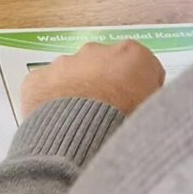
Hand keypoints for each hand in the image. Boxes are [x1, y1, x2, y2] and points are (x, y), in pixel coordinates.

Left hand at [18, 39, 164, 118]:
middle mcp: (97, 51)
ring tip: (80, 126)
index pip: (140, 68)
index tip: (134, 107)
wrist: (81, 142)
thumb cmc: (125, 129)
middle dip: (104, 86)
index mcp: (133, 56)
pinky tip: (57, 126)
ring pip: (72, 75)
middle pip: (103, 66)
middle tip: (105, 117)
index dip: (138, 90)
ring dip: (76, 94)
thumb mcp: (155, 116)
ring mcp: (64, 63)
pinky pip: (45, 89)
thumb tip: (145, 108)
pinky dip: (49, 103)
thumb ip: (150, 102)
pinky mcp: (37, 79)